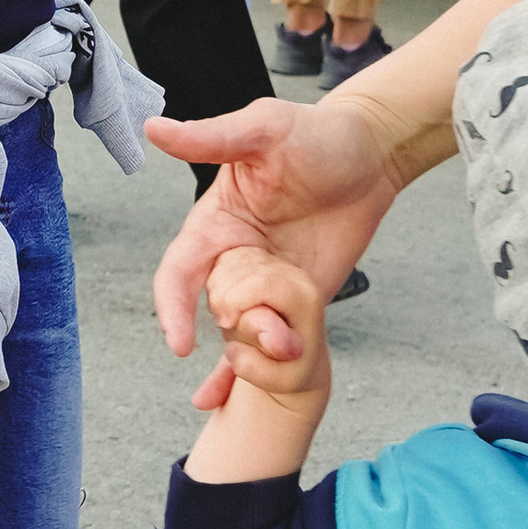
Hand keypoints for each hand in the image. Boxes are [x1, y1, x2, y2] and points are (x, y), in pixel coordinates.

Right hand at [146, 97, 404, 394]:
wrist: (373, 155)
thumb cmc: (317, 134)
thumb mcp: (264, 128)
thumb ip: (211, 137)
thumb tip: (154, 129)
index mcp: (215, 223)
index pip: (178, 272)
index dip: (172, 307)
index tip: (179, 341)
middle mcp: (233, 259)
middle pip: (211, 310)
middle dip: (232, 332)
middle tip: (269, 337)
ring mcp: (267, 284)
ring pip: (240, 332)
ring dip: (251, 354)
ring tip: (280, 356)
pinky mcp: (299, 299)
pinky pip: (272, 338)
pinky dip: (251, 370)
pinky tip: (230, 399)